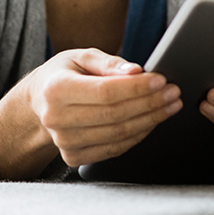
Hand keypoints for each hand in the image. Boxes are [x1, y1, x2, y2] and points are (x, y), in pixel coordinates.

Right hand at [25, 48, 181, 167]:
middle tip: (174, 92)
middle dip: (150, 103)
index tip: (161, 80)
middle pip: (115, 115)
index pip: (106, 92)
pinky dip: (138, 135)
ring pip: (118, 135)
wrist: (40, 103)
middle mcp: (56, 119)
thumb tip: (136, 72)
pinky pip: (114, 149)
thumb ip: (109, 63)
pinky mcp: (73, 157)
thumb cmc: (64, 74)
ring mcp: (64, 142)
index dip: (137, 88)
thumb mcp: (82, 56)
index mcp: (56, 89)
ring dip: (150, 120)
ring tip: (170, 105)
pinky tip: (152, 120)